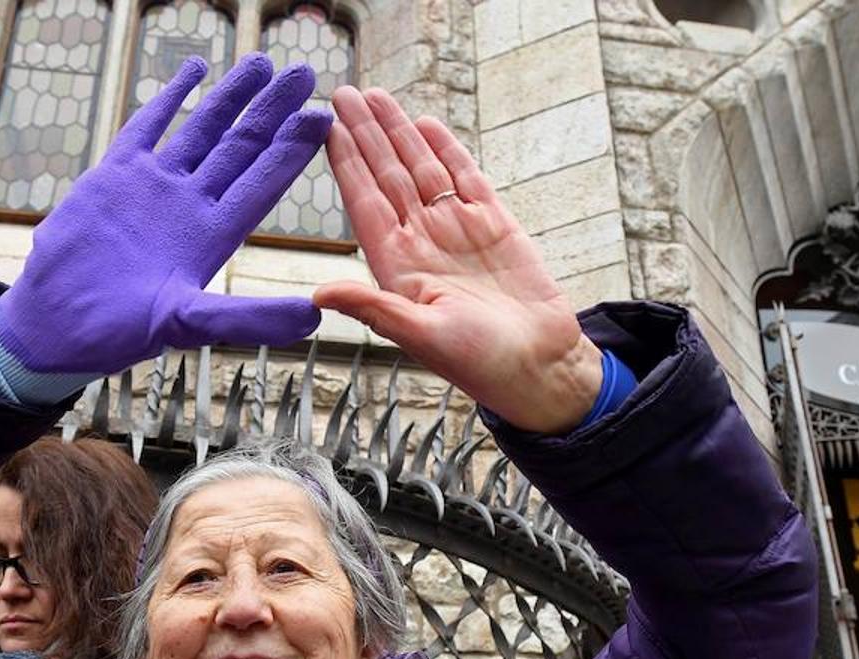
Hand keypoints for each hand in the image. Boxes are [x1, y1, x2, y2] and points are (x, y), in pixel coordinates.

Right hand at [0, 53, 329, 375]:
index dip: (292, 151)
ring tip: (261, 64)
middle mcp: (190, 205)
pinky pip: (148, 127)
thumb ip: (248, 318)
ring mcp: (154, 186)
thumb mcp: (189, 324)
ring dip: (231, 98)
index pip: (262, 183)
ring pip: (202, 130)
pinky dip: (171, 98)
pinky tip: (194, 71)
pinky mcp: (115, 176)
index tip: (321, 118)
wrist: (55, 321)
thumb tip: (312, 316)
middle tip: (304, 74)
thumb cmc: (117, 331)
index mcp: (213, 236)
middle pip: (241, 148)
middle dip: (272, 111)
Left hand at [314, 88, 602, 433]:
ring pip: (422, 169)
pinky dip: (447, 150)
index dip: (346, 165)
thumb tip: (319, 295)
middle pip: (388, 175)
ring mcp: (457, 230)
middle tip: (343, 93)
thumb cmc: (481, 363)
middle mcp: (422, 242)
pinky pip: (465, 178)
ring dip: (400, 132)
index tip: (325, 128)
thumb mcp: (422, 337)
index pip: (365, 203)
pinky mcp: (494, 225)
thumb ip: (375, 309)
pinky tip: (426, 124)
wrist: (540, 366)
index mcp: (398, 267)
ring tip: (376, 97)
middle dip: (366, 134)